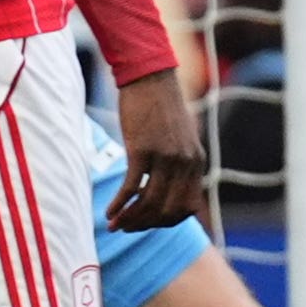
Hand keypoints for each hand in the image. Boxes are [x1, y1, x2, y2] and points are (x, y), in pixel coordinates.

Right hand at [108, 68, 207, 229]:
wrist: (150, 79)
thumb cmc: (161, 108)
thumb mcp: (181, 138)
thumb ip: (180, 162)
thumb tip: (169, 187)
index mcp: (196, 162)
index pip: (187, 208)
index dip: (167, 222)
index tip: (149, 223)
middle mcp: (184, 163)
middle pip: (168, 210)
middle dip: (146, 225)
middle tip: (128, 227)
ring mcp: (165, 158)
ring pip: (149, 203)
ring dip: (131, 219)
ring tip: (116, 224)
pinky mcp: (142, 150)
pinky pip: (131, 188)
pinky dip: (119, 205)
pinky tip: (109, 213)